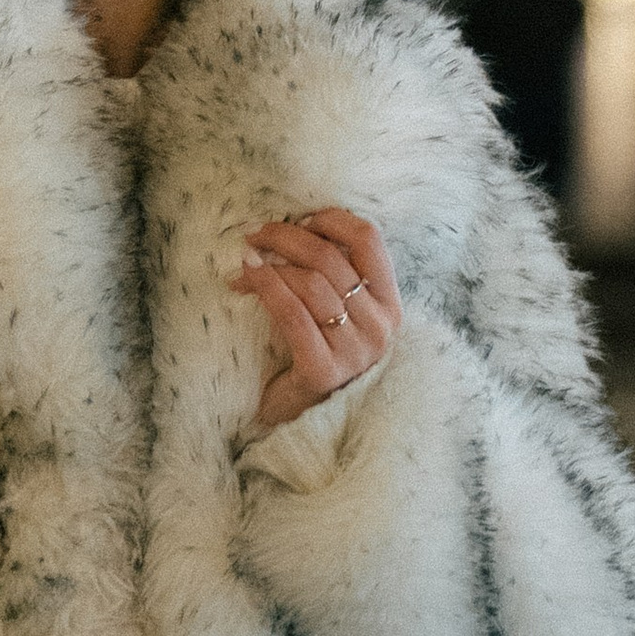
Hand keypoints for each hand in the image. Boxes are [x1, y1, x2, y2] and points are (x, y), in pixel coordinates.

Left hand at [229, 206, 400, 426]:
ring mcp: (356, 352)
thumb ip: (330, 274)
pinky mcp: (324, 371)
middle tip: (255, 232)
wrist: (301, 417)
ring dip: (269, 263)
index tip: (300, 218)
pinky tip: (245, 279)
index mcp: (390, 305)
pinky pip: (292, 314)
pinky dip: (266, 287)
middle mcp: (381, 327)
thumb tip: (292, 225)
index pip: (369, 240)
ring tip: (245, 260)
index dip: (332, 219)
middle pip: (331, 258)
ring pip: (310, 283)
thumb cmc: (315, 353)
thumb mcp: (336, 310)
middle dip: (286, 236)